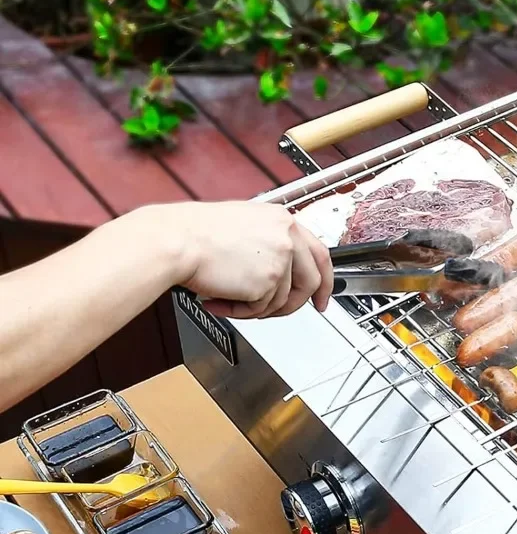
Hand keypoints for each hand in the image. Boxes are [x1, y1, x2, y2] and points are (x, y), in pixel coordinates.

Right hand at [137, 201, 334, 318]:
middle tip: (283, 313)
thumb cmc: (195, 232)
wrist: (175, 241)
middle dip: (297, 304)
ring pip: (282, 300)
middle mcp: (286, 237)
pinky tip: (221, 301)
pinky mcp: (267, 281)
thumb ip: (270, 243)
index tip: (322, 296)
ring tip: (229, 299)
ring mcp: (279, 259)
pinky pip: (260, 309)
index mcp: (283, 220)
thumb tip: (281, 269)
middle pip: (311, 281)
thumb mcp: (244, 225)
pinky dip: (240, 312)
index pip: (319, 253)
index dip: (324, 280)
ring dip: (255, 308)